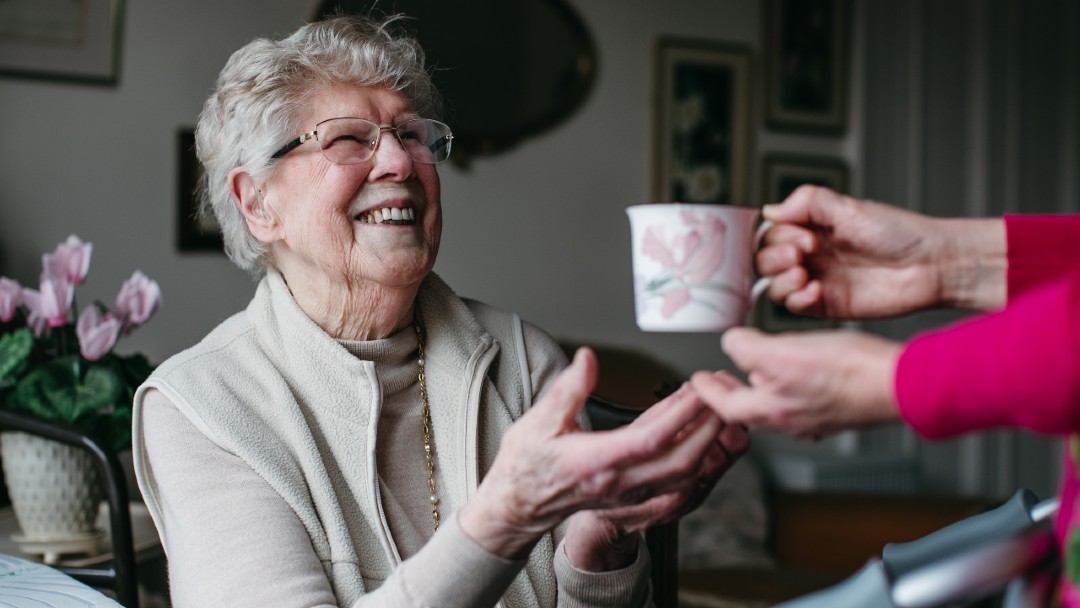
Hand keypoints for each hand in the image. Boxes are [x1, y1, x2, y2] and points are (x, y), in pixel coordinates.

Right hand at [458, 348, 727, 559]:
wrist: (517, 506)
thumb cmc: (525, 464)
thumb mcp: (537, 420)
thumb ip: (568, 389)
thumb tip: (588, 359)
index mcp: (595, 461)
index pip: (649, 440)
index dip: (680, 415)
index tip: (699, 388)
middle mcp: (618, 482)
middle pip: (680, 461)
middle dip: (709, 428)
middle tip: (723, 395)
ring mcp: (629, 493)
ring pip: (684, 473)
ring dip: (708, 442)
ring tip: (718, 407)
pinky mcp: (634, 494)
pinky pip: (675, 477)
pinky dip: (695, 454)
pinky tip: (698, 428)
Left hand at [690, 327, 902, 436]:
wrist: (901, 384)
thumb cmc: (847, 372)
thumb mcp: (782, 352)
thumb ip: (747, 348)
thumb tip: (730, 343)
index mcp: (771, 410)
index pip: (725, 406)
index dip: (707, 391)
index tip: (695, 382)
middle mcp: (792, 420)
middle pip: (750, 408)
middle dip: (731, 392)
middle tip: (720, 380)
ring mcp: (817, 417)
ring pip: (777, 404)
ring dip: (760, 386)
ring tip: (755, 370)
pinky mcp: (840, 408)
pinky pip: (803, 398)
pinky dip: (789, 384)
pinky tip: (798, 371)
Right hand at [757, 185, 1002, 317]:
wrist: (931, 265)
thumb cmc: (900, 234)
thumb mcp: (850, 207)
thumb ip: (808, 202)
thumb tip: (769, 210)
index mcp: (812, 228)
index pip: (771, 233)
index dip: (778, 235)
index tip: (803, 235)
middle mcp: (810, 255)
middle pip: (765, 259)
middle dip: (775, 257)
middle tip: (805, 253)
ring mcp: (816, 280)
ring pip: (772, 285)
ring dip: (779, 279)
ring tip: (803, 273)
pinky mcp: (825, 305)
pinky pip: (793, 307)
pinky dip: (796, 299)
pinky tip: (815, 289)